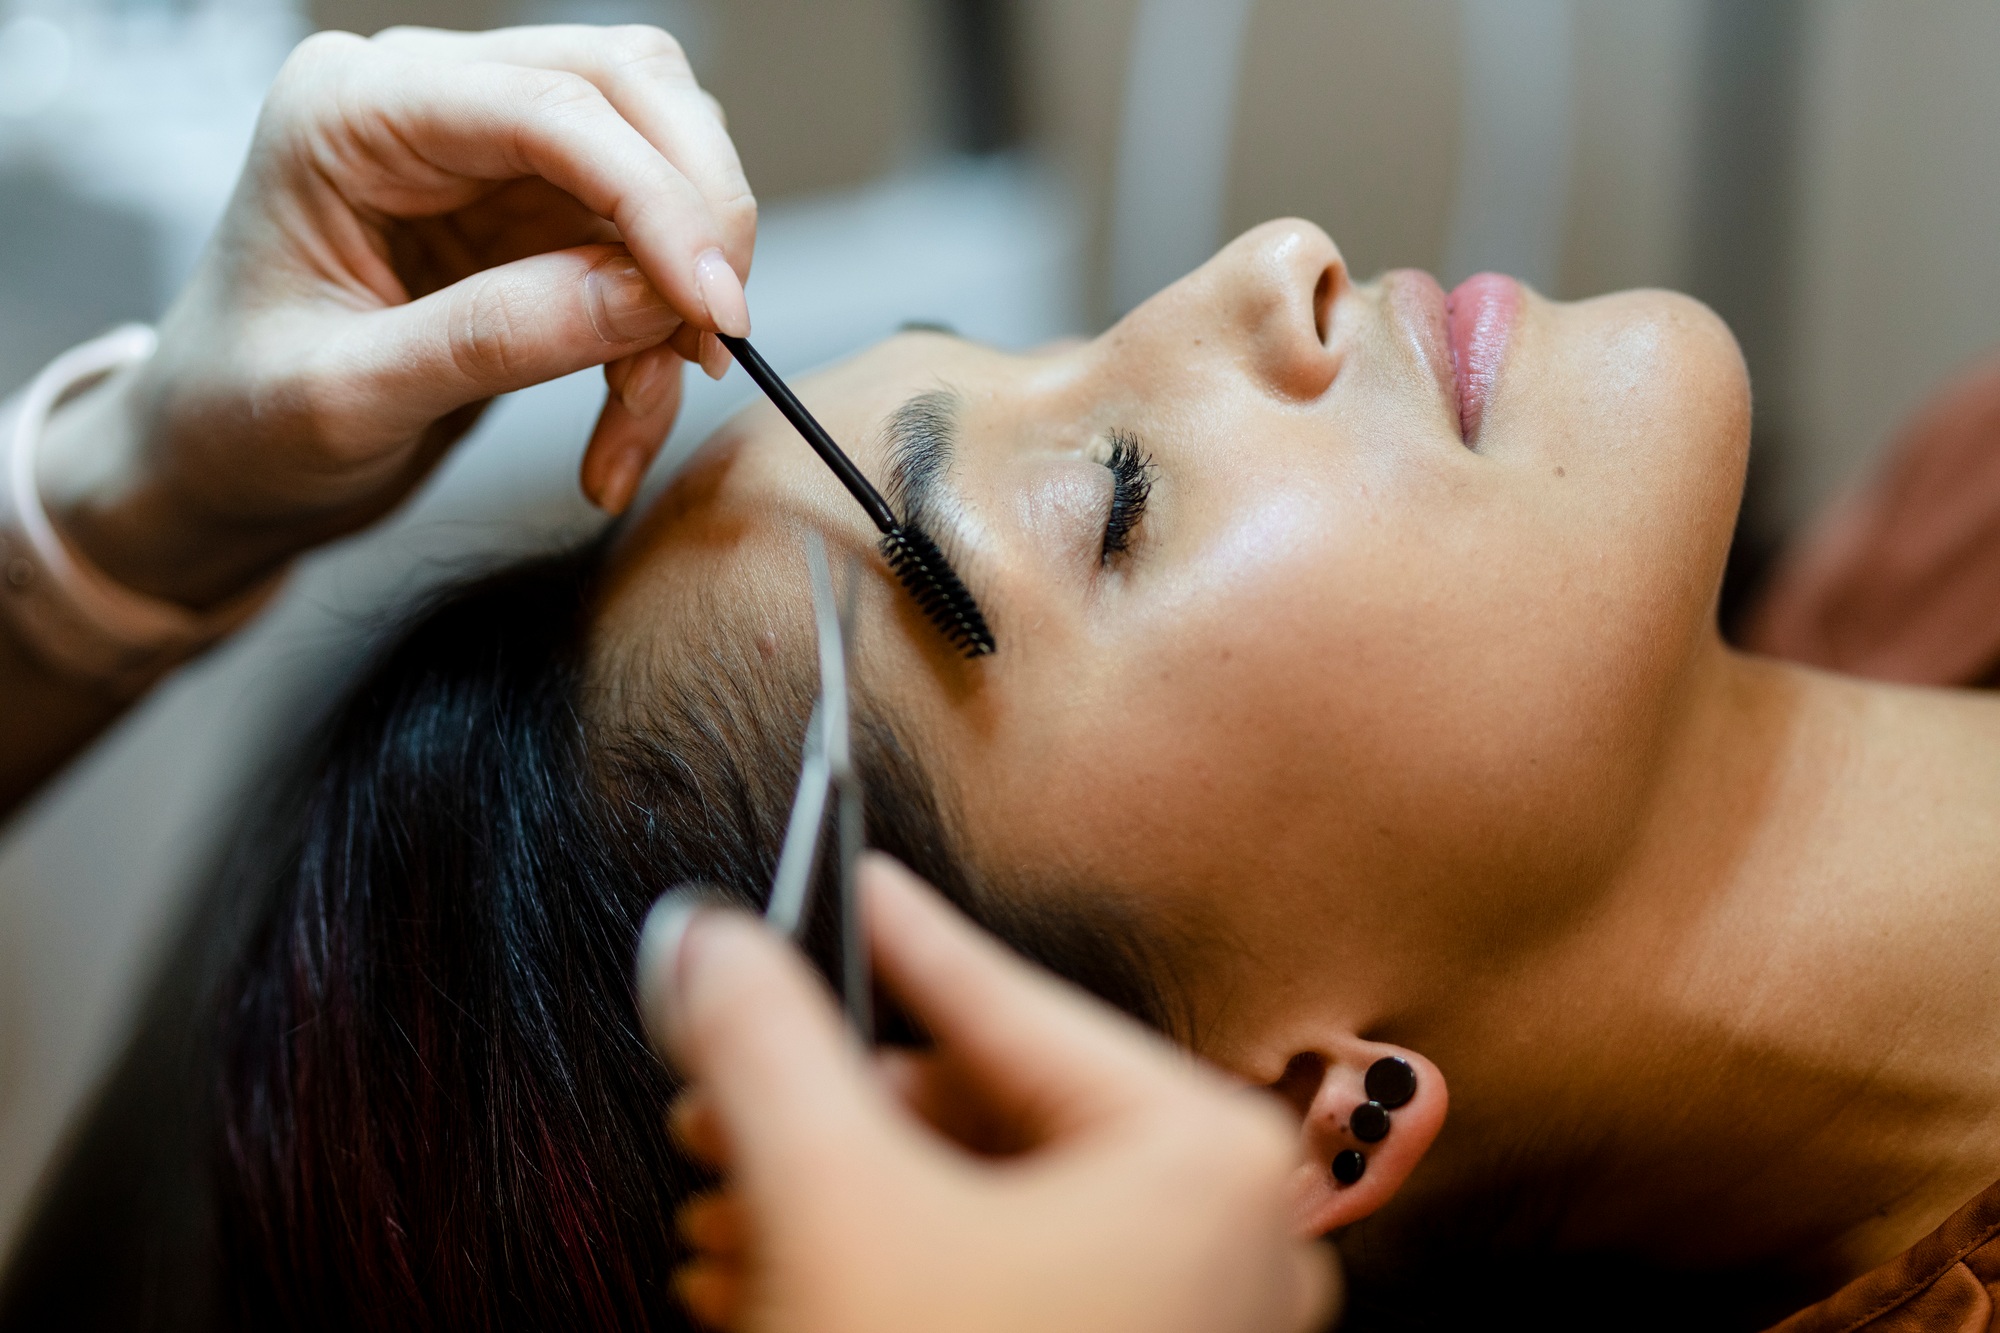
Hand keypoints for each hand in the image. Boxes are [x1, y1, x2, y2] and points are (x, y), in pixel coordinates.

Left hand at [43, 24, 752, 608]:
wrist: (216, 466)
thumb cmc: (238, 423)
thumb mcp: (347, 399)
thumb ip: (492, 338)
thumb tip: (647, 297)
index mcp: (353, 111)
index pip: (550, 104)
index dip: (654, 196)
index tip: (712, 306)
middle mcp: (427, 103)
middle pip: (628, 91)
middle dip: (695, 216)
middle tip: (718, 338)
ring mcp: (486, 155)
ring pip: (659, 165)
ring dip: (678, 296)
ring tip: (636, 415)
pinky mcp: (530, 217)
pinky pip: (645, 255)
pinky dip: (657, 345)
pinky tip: (620, 430)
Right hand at [646, 856, 1338, 1332]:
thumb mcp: (831, 1207)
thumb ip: (764, 1047)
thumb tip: (697, 941)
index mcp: (1205, 1157)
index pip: (1012, 1002)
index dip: (900, 937)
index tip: (844, 881)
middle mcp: (1236, 1234)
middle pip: (991, 1118)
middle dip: (832, 1113)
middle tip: (723, 1089)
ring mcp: (1199, 1320)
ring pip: (991, 1211)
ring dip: (840, 1202)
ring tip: (722, 1206)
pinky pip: (1015, 1288)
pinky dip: (894, 1273)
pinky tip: (774, 1277)